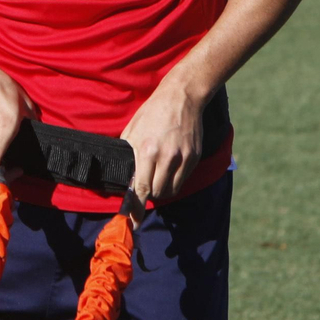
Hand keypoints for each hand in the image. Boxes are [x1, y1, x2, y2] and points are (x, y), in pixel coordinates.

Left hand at [120, 78, 207, 203]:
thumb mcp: (132, 130)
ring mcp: (183, 158)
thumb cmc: (152, 112)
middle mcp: (166, 157)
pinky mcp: (194, 157)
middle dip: (147, 194)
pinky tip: (169, 168)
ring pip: (170, 190)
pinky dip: (174, 181)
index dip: (135, 208)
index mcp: (147, 150)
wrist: (182, 97)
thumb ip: (128, 155)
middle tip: (144, 186)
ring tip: (156, 176)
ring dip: (161, 189)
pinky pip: (182, 180)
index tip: (133, 222)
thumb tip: (125, 178)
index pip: (140, 188)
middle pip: (156, 192)